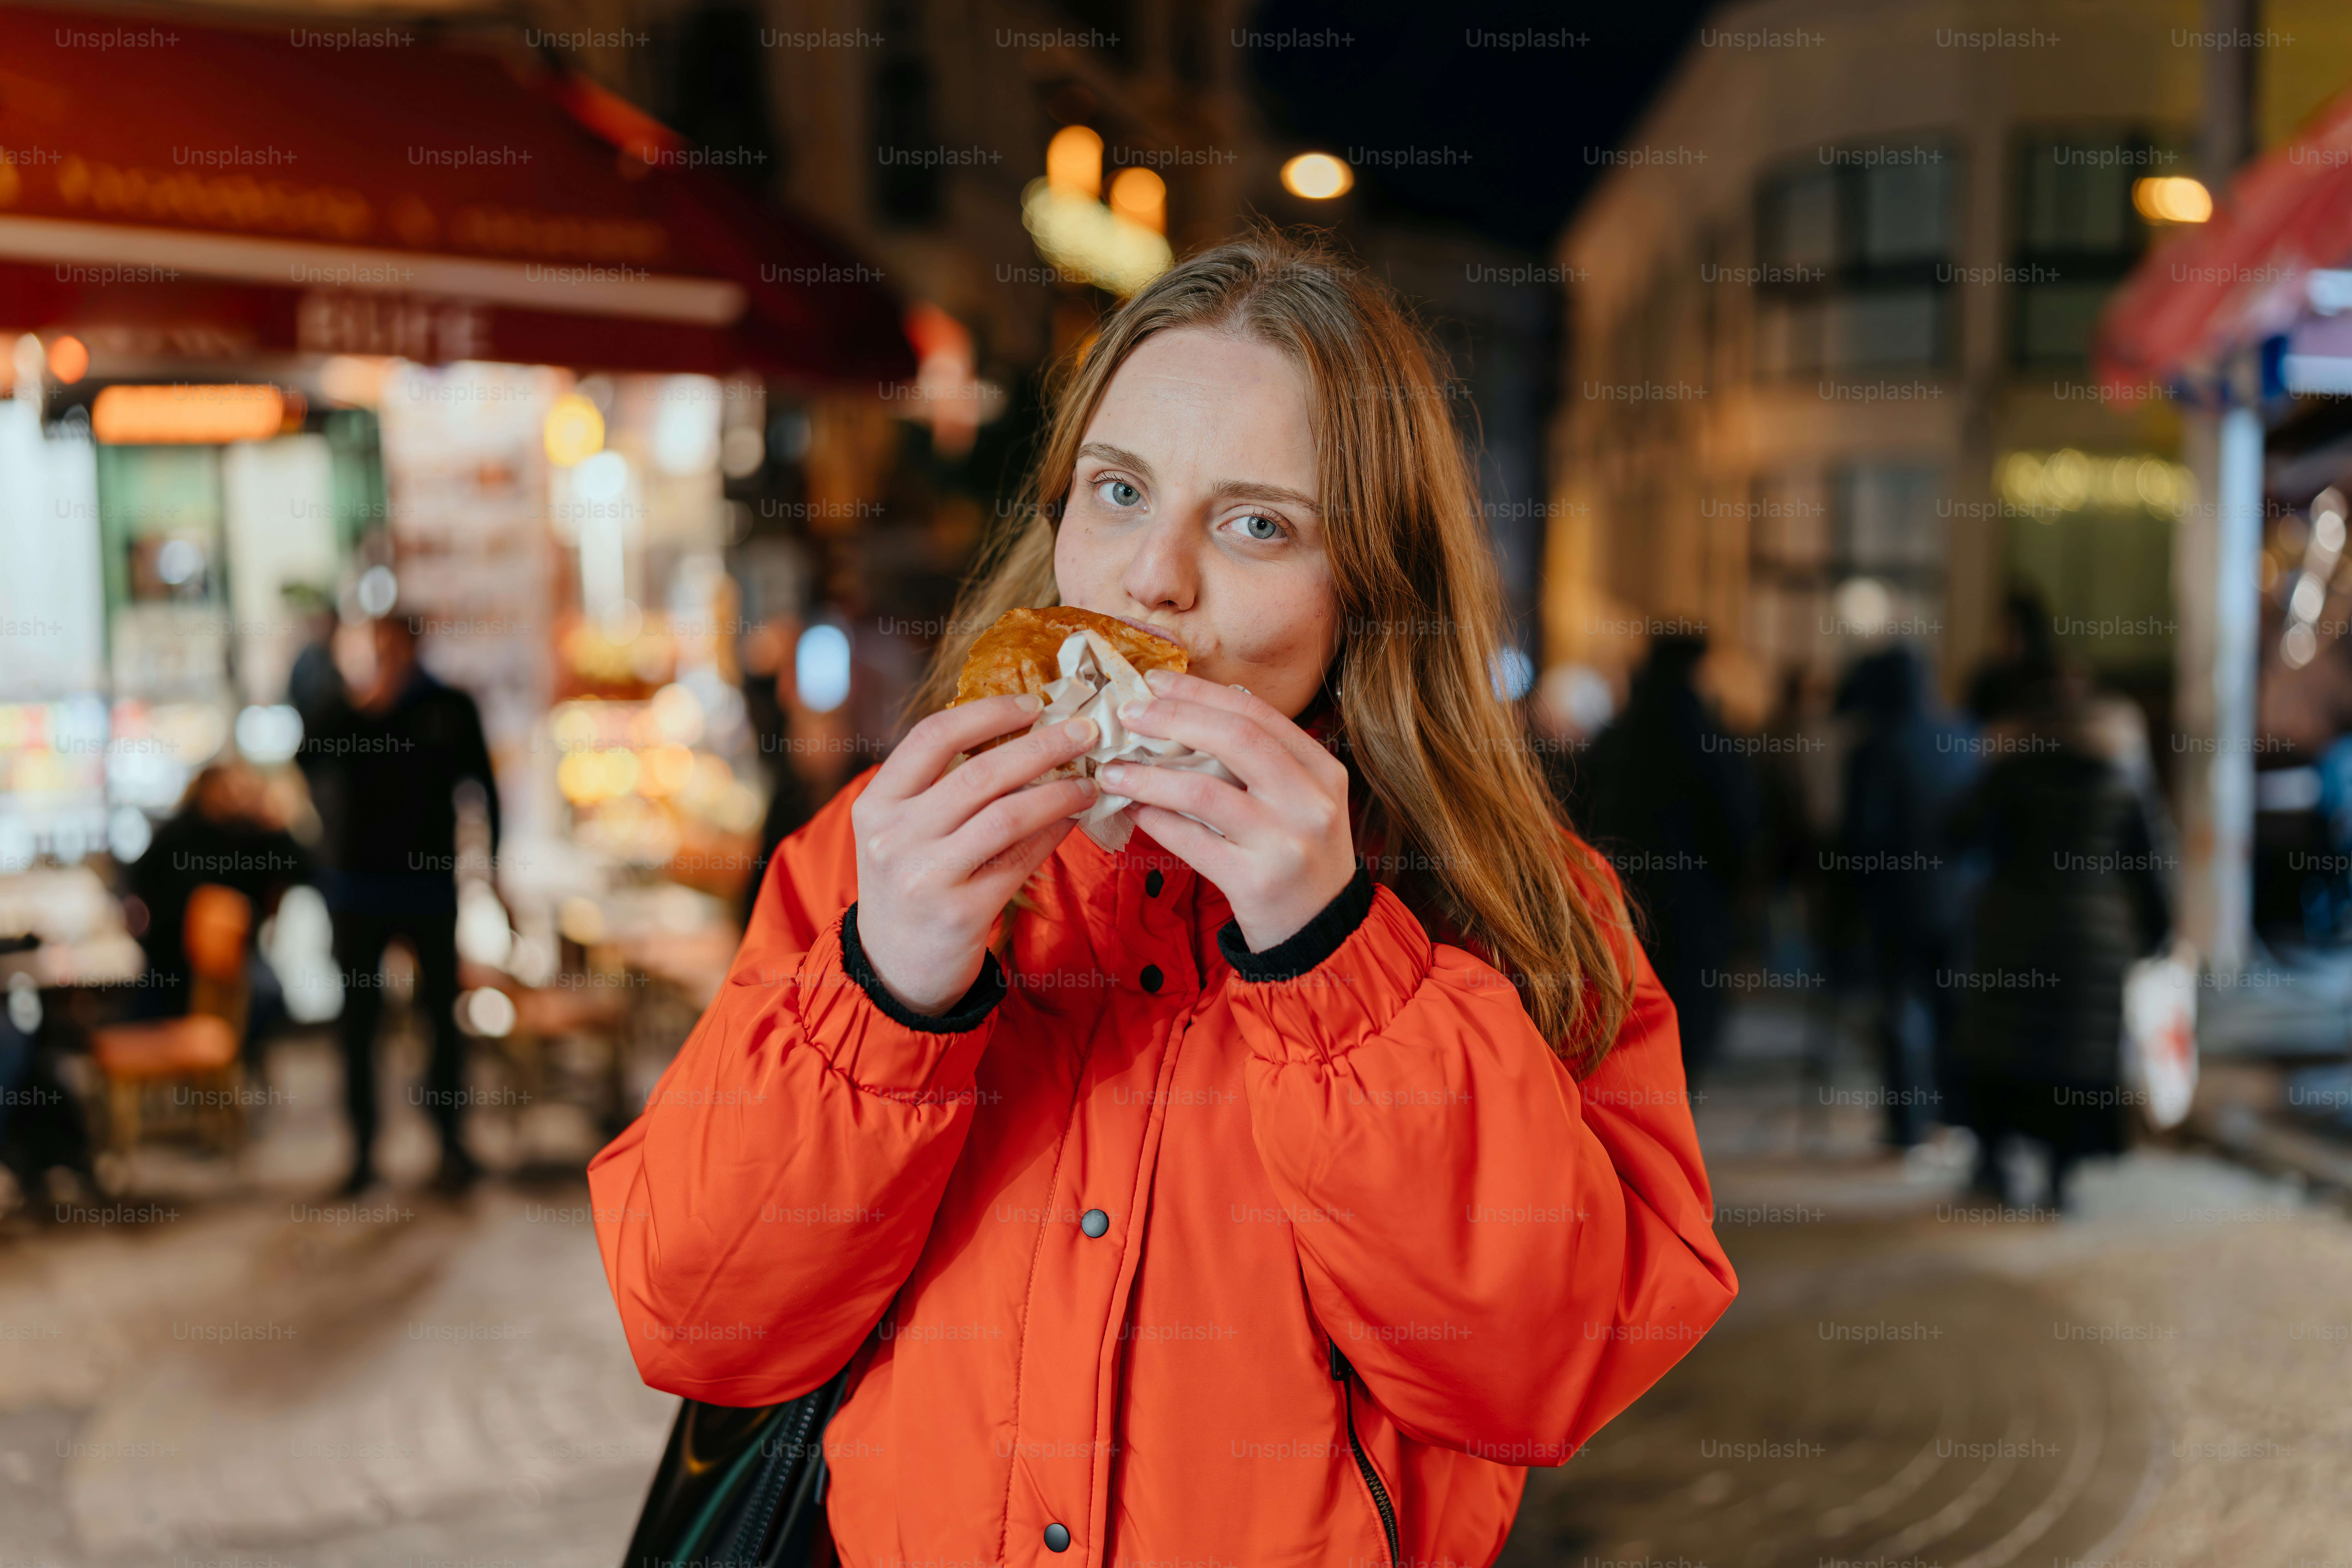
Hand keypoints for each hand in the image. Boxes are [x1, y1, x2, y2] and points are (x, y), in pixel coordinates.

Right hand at [852, 696, 1099, 1014]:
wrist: (893, 970)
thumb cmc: (909, 886)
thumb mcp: (903, 831)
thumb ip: (940, 788)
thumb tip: (1023, 737)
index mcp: (876, 803)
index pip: (932, 737)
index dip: (987, 713)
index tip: (1034, 704)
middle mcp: (893, 836)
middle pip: (979, 771)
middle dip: (1041, 745)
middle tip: (1085, 730)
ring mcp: (925, 876)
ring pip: (1007, 814)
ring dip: (1058, 791)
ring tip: (1090, 781)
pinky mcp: (960, 912)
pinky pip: (1020, 860)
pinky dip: (1053, 834)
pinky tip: (1075, 820)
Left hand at [1101, 668, 1355, 953]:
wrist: (1320, 932)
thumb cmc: (1298, 856)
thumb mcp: (1299, 801)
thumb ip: (1261, 762)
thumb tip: (1187, 715)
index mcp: (1323, 771)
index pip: (1258, 713)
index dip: (1203, 691)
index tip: (1158, 680)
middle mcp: (1311, 802)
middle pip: (1235, 739)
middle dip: (1173, 718)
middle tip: (1128, 713)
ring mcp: (1286, 843)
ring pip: (1204, 791)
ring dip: (1149, 776)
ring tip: (1113, 771)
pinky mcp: (1256, 882)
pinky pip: (1193, 842)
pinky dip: (1157, 822)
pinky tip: (1134, 811)